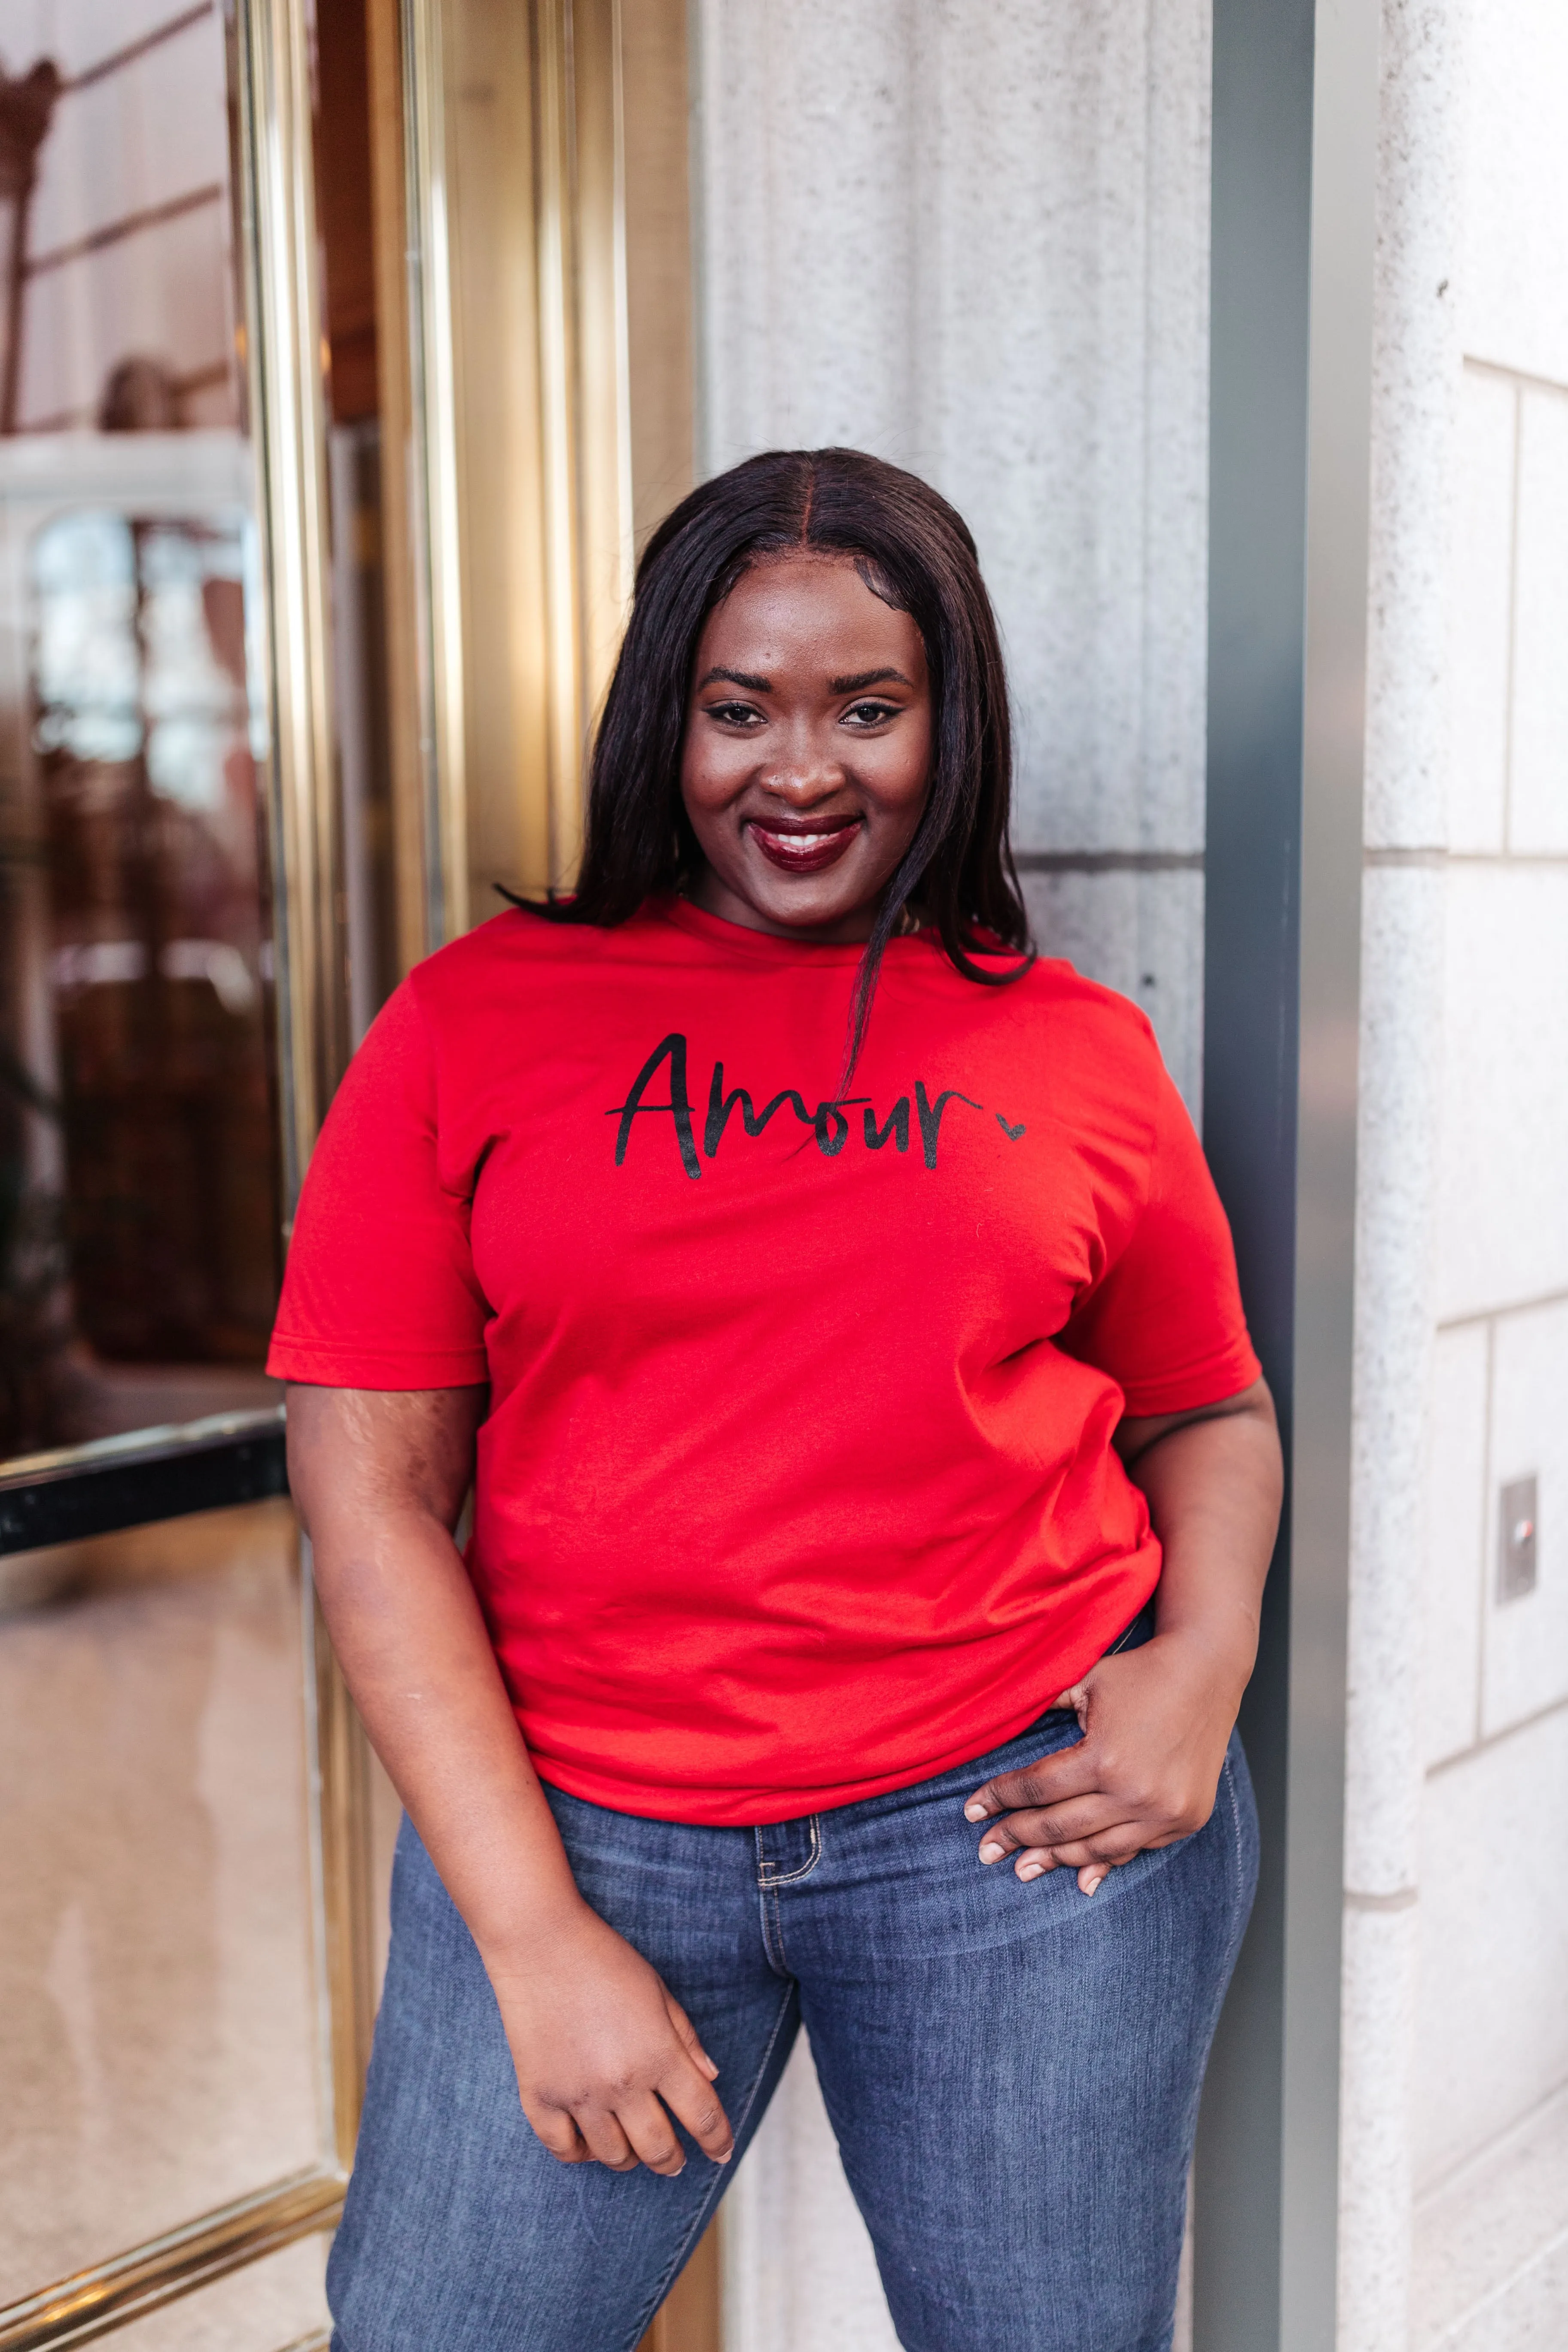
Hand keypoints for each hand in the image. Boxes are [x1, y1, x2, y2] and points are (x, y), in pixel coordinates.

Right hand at [483, 1902, 734, 2174]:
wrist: (540, 1942)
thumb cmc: (605, 1960)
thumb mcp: (659, 1992)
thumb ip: (686, 2039)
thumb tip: (710, 2078)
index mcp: (659, 2054)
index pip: (702, 2116)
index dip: (718, 2141)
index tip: (722, 2153)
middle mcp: (621, 2083)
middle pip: (659, 2150)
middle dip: (674, 2161)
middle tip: (676, 2160)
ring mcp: (578, 2095)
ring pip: (614, 2157)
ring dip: (630, 2158)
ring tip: (632, 2147)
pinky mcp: (539, 2097)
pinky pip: (564, 2150)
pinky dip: (581, 2153)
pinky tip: (588, 2141)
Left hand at [962, 1630, 1243, 1896]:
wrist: (1207, 1670)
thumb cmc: (1140, 1672)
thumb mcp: (1084, 1681)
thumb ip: (1041, 1705)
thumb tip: (991, 1720)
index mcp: (1103, 1757)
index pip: (1037, 1788)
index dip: (1000, 1799)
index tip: (972, 1810)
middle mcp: (1135, 1793)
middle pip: (1060, 1826)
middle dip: (1016, 1838)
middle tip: (986, 1851)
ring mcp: (1164, 1812)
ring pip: (1096, 1850)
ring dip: (1055, 1860)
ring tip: (1022, 1869)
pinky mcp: (1186, 1819)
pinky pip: (1135, 1849)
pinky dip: (1106, 1862)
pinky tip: (1082, 1876)